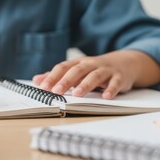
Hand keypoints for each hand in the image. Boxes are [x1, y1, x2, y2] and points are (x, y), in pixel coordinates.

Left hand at [32, 50, 159, 99]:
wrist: (124, 63)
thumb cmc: (94, 69)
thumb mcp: (75, 70)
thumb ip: (57, 76)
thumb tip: (36, 80)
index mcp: (78, 63)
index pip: (63, 68)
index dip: (52, 77)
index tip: (43, 87)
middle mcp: (90, 64)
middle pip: (77, 70)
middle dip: (66, 81)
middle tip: (56, 91)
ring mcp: (105, 70)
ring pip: (95, 76)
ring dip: (85, 84)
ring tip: (77, 94)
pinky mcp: (119, 77)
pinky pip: (115, 83)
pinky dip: (111, 89)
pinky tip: (106, 97)